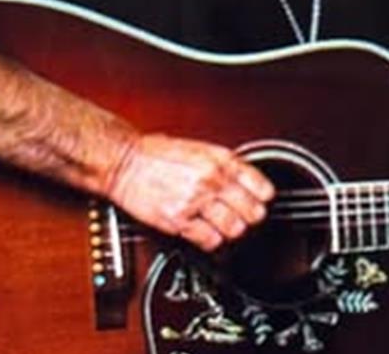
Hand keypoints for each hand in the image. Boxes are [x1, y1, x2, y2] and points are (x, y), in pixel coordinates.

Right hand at [107, 134, 274, 251]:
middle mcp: (212, 180)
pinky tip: (206, 233)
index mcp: (220, 160)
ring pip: (234, 229)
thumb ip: (225, 165)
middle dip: (251, 217)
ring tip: (224, 226)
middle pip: (253, 213)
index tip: (260, 201)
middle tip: (244, 217)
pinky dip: (211, 241)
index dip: (263, 198)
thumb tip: (246, 181)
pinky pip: (209, 240)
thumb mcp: (200, 148)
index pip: (262, 187)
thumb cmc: (157, 153)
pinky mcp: (179, 220)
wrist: (125, 161)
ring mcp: (196, 201)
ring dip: (231, 231)